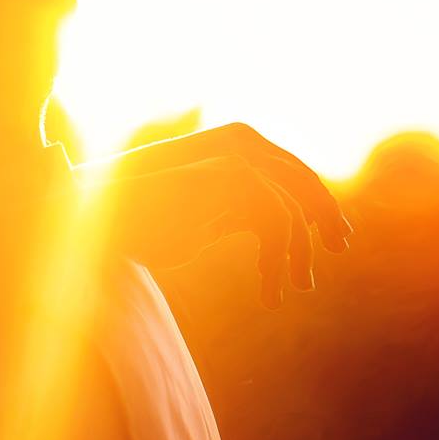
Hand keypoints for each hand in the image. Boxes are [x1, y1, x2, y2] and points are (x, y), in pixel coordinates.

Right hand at [88, 123, 353, 307]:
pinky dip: (278, 260)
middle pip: (300, 181)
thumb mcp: (196, 223)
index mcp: (229, 154)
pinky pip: (277, 221)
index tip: (331, 238)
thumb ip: (230, 216)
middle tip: (336, 250)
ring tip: (292, 286)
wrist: (102, 226)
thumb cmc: (141, 231)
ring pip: (291, 209)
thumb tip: (269, 233)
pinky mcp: (229, 182)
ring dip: (295, 253)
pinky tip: (270, 290)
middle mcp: (236, 149)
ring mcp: (233, 162)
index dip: (316, 204)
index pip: (289, 172)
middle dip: (323, 218)